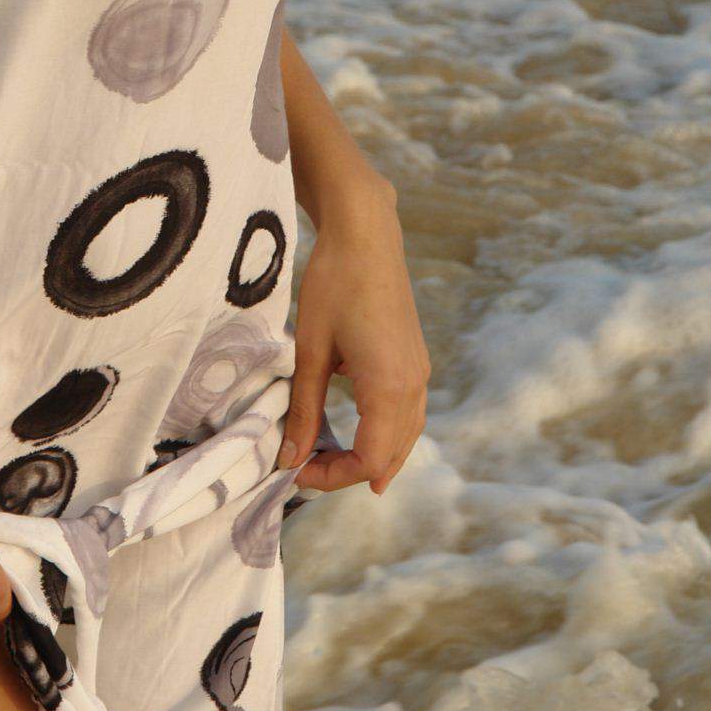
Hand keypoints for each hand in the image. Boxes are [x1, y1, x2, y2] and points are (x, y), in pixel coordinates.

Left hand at [274, 177, 429, 497]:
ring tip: (329, 460)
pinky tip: (359, 431)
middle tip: (306, 468)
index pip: (368, 460)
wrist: (366, 233)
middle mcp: (414, 387)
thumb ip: (304, 408)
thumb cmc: (334, 284)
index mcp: (389, 388)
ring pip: (404, 438)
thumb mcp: (311, 349)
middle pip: (389, 456)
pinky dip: (385, 434)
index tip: (295, 469)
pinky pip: (408, 415)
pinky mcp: (416, 359)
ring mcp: (420, 373)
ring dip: (371, 456)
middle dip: (349, 471)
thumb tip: (290, 458)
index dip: (331, 476)